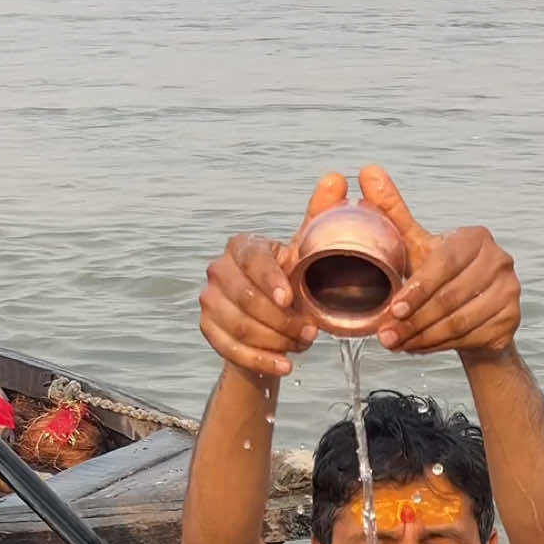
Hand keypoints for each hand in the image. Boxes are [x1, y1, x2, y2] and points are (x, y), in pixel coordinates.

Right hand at [198, 173, 346, 377]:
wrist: (271, 323)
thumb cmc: (291, 282)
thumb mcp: (307, 253)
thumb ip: (321, 218)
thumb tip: (336, 178)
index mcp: (243, 246)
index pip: (253, 261)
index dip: (271, 281)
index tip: (290, 300)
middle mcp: (219, 269)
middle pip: (246, 299)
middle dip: (282, 320)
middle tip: (311, 332)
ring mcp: (208, 300)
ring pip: (240, 326)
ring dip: (276, 341)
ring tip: (302, 345)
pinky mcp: (207, 328)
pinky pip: (231, 349)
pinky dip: (261, 360)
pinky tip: (284, 366)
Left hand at [359, 165, 520, 356]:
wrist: (473, 313)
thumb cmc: (439, 275)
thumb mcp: (416, 246)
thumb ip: (392, 212)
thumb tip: (367, 171)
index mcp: (475, 238)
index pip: (444, 264)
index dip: (417, 289)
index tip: (392, 310)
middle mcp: (500, 260)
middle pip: (450, 297)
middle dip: (414, 321)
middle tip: (386, 337)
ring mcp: (510, 291)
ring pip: (459, 322)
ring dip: (423, 337)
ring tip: (397, 345)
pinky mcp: (513, 319)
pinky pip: (471, 338)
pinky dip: (440, 347)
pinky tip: (418, 349)